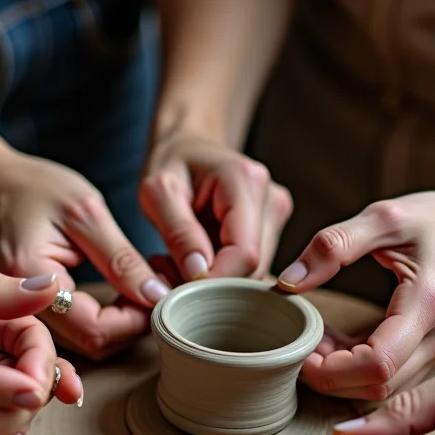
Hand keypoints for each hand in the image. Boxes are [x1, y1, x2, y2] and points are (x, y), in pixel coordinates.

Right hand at [0, 145, 170, 359]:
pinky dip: (104, 317)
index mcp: (29, 281)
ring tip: (143, 286)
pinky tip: (120, 290)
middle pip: (92, 345)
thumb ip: (120, 258)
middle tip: (158, 287)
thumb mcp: (84, 211)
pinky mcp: (29, 312)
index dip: (138, 318)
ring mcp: (22, 315)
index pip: (96, 330)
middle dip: (133, 323)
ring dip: (121, 323)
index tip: (162, 290)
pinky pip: (73, 329)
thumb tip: (156, 296)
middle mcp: (19, 310)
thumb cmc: (28, 186)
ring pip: (85, 341)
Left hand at [140, 130, 292, 279]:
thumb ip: (178, 231)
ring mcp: (275, 213)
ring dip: (216, 280)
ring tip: (177, 264)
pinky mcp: (272, 228)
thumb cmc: (171, 163)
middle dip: (213, 283)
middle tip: (169, 276)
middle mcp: (271, 197)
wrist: (189, 144)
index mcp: (245, 181)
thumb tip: (198, 272)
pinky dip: (222, 273)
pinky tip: (196, 262)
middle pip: (253, 266)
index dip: (215, 281)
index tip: (178, 290)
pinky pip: (251, 266)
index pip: (244, 253)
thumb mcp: (159, 192)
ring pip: (254, 271)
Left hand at [275, 185, 434, 400]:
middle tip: (296, 347)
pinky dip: (356, 370)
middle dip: (329, 378)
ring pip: (383, 390)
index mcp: (429, 303)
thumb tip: (288, 281)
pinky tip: (334, 343)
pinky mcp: (433, 352)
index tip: (300, 347)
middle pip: (377, 388)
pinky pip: (391, 378)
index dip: (331, 369)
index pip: (376, 364)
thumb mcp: (386, 217)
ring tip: (313, 341)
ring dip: (341, 377)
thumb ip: (335, 245)